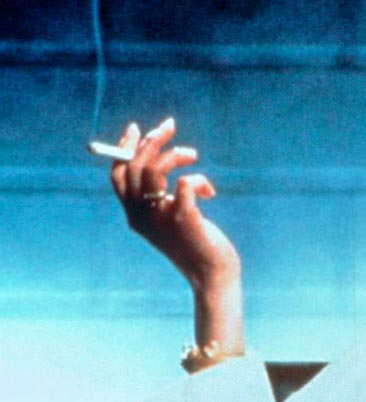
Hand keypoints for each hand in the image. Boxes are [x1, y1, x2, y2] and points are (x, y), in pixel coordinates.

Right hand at [110, 118, 243, 354]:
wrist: (211, 274)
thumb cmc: (195, 244)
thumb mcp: (169, 219)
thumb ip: (160, 197)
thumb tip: (164, 158)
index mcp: (134, 216)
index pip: (118, 175)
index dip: (124, 149)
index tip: (137, 129)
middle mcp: (141, 217)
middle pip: (135, 167)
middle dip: (152, 141)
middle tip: (171, 127)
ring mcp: (161, 218)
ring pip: (154, 170)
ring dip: (174, 155)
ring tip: (193, 156)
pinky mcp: (184, 219)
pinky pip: (185, 184)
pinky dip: (199, 180)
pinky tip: (209, 192)